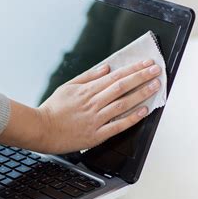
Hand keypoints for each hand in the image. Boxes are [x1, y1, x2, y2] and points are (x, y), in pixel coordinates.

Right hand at [0, 59, 161, 153]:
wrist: (41, 129)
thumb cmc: (52, 109)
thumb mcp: (67, 87)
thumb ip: (87, 77)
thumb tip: (105, 68)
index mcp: (86, 90)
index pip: (115, 77)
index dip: (133, 69)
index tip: (146, 63)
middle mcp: (93, 103)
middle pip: (122, 87)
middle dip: (142, 77)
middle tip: (156, 70)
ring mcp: (96, 119)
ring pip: (123, 104)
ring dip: (141, 94)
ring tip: (155, 86)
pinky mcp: (96, 134)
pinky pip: (118, 125)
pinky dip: (132, 118)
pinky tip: (143, 111)